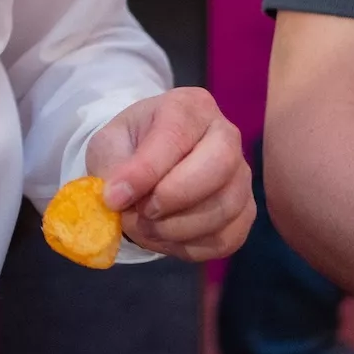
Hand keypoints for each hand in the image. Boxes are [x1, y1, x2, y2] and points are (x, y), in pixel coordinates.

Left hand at [85, 87, 253, 261]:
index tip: (115, 197)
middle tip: (141, 212)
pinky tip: (164, 238)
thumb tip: (118, 198)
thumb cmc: (128, 149)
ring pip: (225, 207)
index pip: (175, 135)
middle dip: (174, 197)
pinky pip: (227, 237)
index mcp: (190, 107)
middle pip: (218, 165)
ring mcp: (241, 174)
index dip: (146, 171)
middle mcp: (225, 134)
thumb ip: (112, 167)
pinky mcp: (245, 211)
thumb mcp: (109, 145)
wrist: (145, 168)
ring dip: (176, 229)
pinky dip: (190, 247)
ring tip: (144, 227)